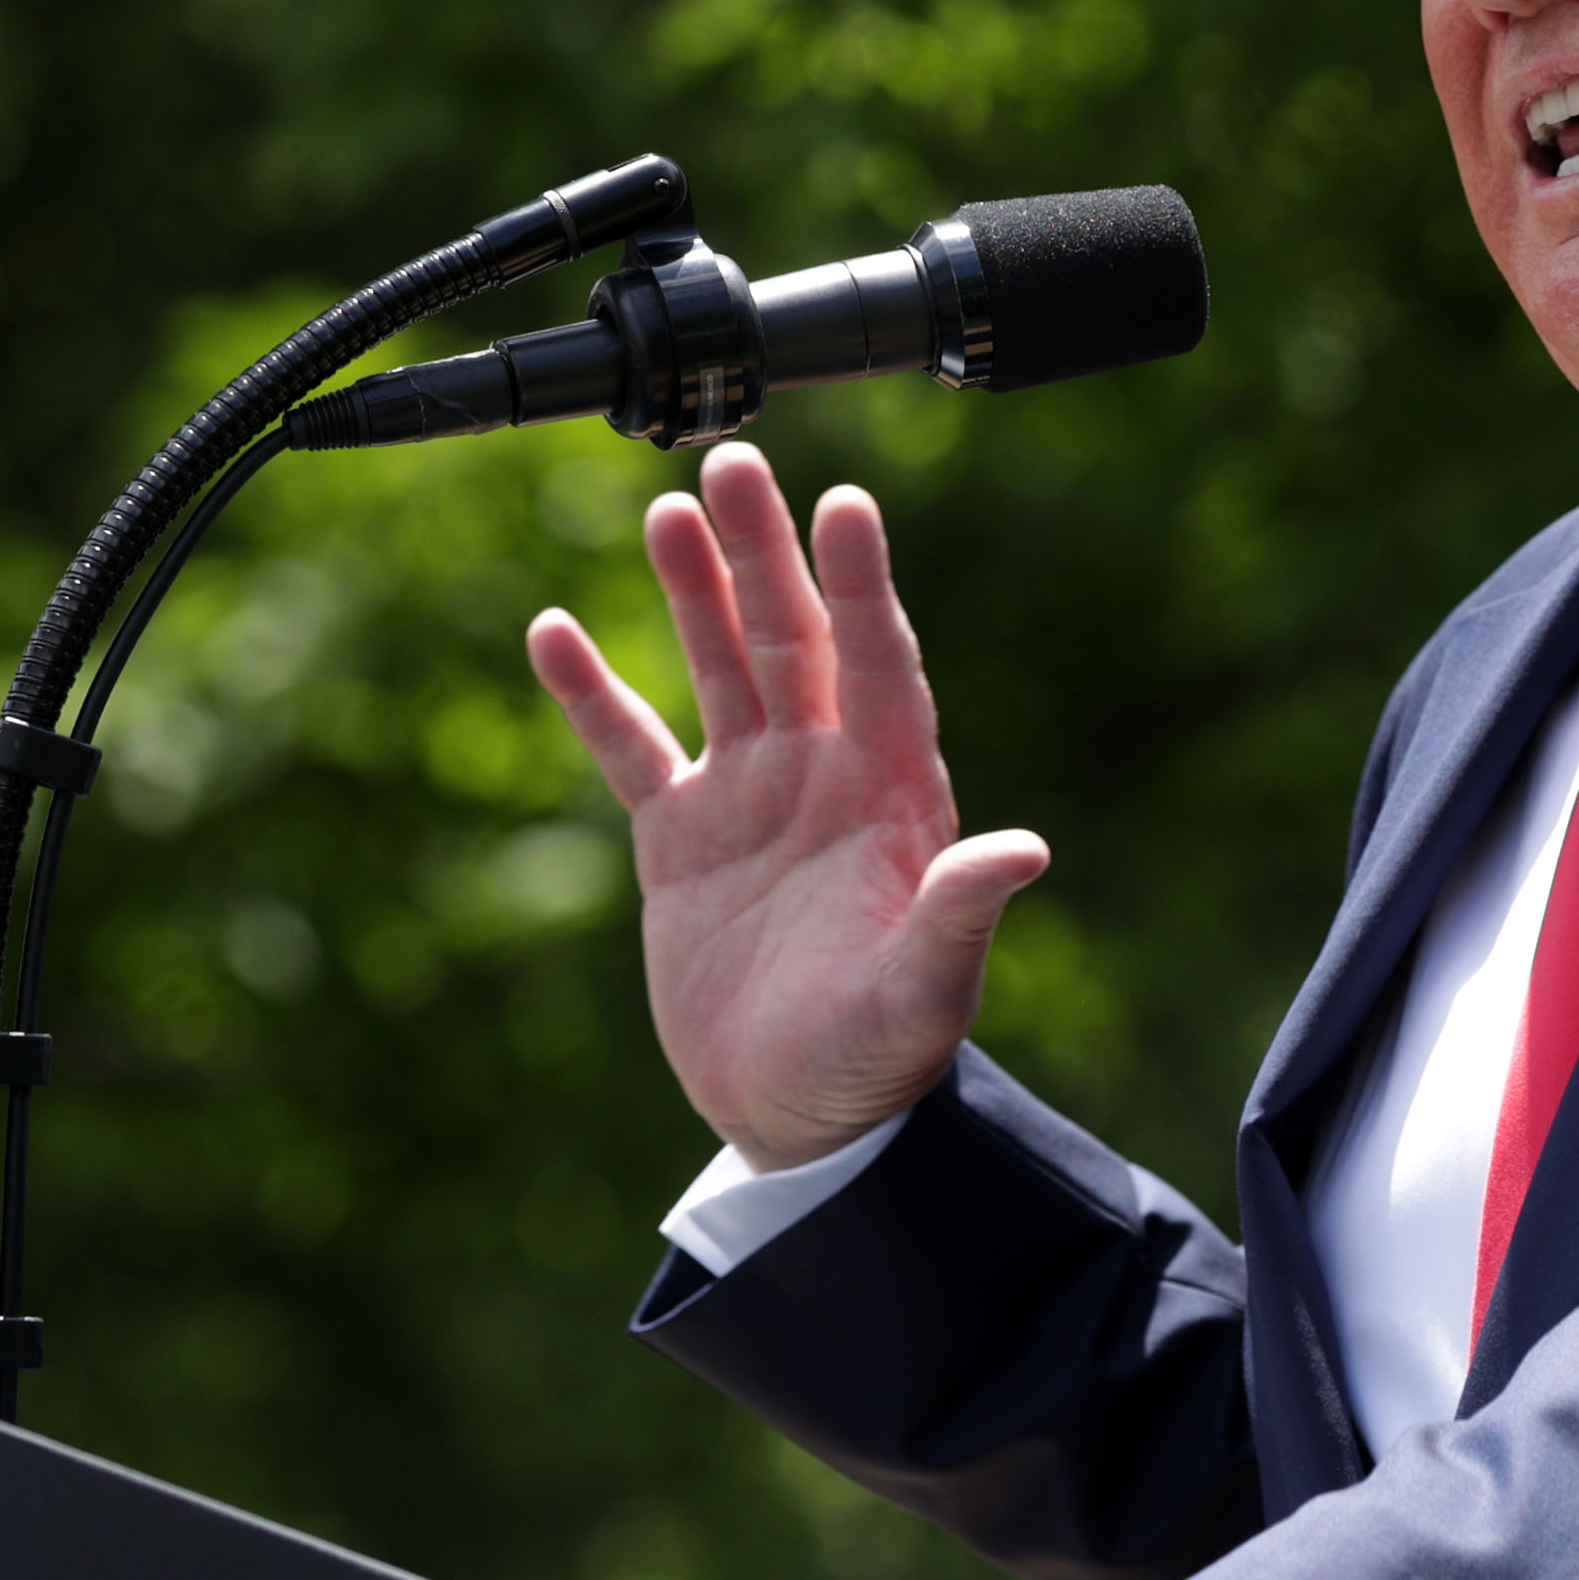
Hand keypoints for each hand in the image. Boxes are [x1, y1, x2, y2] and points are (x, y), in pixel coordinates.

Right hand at [528, 445, 1046, 1166]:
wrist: (808, 1121)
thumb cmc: (883, 1059)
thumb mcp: (926, 991)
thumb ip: (960, 913)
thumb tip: (1023, 848)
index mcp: (894, 792)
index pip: (881, 663)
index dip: (863, 586)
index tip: (848, 505)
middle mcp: (824, 773)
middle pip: (793, 637)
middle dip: (765, 552)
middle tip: (734, 458)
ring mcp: (749, 797)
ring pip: (718, 668)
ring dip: (693, 590)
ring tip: (667, 509)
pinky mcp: (680, 839)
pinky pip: (630, 746)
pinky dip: (592, 693)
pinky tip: (555, 631)